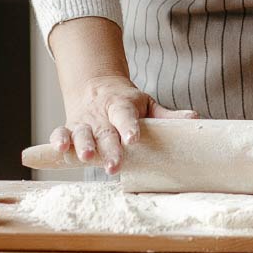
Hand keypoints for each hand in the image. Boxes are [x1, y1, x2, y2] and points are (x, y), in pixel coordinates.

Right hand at [50, 75, 197, 172]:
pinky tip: (59, 150)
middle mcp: (101, 115)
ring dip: (82, 145)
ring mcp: (84, 122)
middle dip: (108, 148)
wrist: (95, 88)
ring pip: (81, 133)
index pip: (126, 115)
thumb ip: (167, 115)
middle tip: (114, 165)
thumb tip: (195, 118)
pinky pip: (61, 133)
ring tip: (86, 157)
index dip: (129, 126)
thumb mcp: (147, 104)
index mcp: (122, 106)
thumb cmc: (127, 103)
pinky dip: (58, 141)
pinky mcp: (69, 128)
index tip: (134, 138)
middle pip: (105, 131)